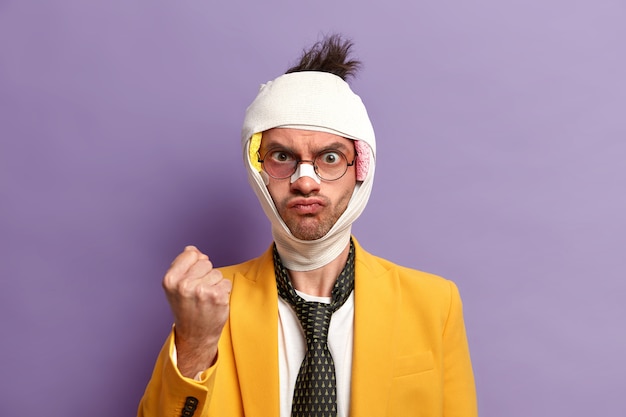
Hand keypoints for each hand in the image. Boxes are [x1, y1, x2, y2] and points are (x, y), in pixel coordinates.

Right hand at [162, 245, 231, 376]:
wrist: (195, 335)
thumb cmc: (186, 308)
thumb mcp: (176, 286)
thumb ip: (183, 264)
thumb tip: (193, 249)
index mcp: (170, 279)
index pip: (191, 253)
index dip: (194, 265)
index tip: (190, 279)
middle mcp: (183, 285)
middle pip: (206, 262)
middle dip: (205, 274)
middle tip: (198, 293)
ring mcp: (201, 291)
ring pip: (217, 273)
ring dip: (215, 284)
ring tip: (206, 299)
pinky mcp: (217, 297)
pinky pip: (226, 283)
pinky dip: (223, 292)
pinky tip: (214, 303)